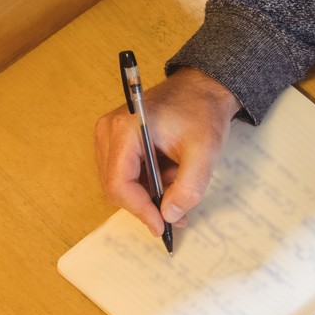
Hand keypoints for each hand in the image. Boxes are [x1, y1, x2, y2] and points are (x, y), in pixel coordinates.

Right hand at [94, 67, 238, 237]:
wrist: (203, 88)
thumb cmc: (203, 112)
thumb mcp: (205, 152)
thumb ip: (188, 188)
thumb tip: (169, 216)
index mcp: (125, 129)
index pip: (119, 183)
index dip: (140, 210)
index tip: (162, 227)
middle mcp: (109, 131)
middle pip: (117, 187)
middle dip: (148, 202)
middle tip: (179, 207)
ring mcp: (110, 135)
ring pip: (121, 184)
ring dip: (150, 191)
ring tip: (178, 176)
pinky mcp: (117, 140)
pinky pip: (126, 174)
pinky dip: (149, 182)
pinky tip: (170, 171)